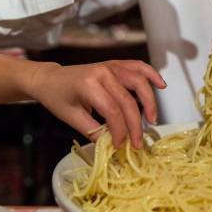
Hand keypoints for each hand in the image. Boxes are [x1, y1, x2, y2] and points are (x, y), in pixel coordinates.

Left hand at [27, 60, 165, 147]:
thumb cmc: (57, 97)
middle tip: (137, 142)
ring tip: (152, 120)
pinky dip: (151, 74)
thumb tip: (112, 145)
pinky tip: (161, 85)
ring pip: (139, 82)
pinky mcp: (116, 65)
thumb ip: (93, 131)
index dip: (119, 131)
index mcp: (88, 84)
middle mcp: (103, 72)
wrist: (49, 78)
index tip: (120, 145)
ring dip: (149, 101)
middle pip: (128, 101)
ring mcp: (111, 66)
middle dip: (135, 124)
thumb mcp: (71, 117)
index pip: (112, 111)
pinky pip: (138, 67)